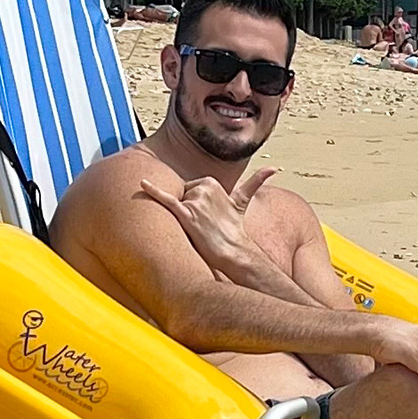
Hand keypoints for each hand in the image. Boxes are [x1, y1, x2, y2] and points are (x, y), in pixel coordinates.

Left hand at [141, 170, 279, 283]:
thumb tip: (275, 168)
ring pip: (175, 204)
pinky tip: (142, 183)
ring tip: (195, 229)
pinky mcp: (185, 214)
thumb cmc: (234, 228)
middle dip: (185, 211)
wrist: (233, 250)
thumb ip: (256, 182)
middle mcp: (202, 188)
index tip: (203, 217)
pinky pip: (165, 199)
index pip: (188, 190)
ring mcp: (194, 201)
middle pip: (179, 197)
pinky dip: (152, 191)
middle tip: (200, 226)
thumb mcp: (242, 200)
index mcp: (210, 182)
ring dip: (181, 217)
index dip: (192, 206)